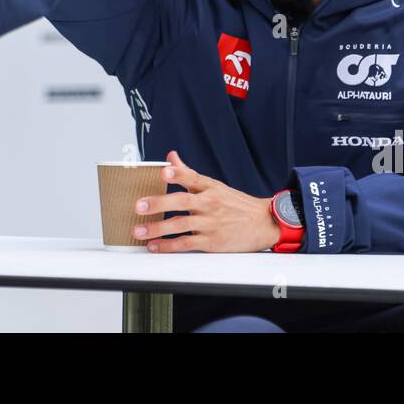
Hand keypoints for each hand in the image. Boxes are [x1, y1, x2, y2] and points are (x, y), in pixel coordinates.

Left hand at [131, 150, 281, 252]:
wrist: (264, 223)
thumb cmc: (237, 204)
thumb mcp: (215, 185)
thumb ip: (189, 173)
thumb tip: (171, 157)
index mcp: (210, 187)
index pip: (192, 176)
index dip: (178, 173)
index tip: (164, 170)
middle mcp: (209, 203)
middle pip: (181, 201)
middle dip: (159, 203)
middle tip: (140, 205)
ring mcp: (210, 223)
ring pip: (180, 225)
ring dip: (157, 228)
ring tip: (139, 231)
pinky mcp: (212, 242)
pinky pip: (186, 244)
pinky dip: (169, 246)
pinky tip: (155, 246)